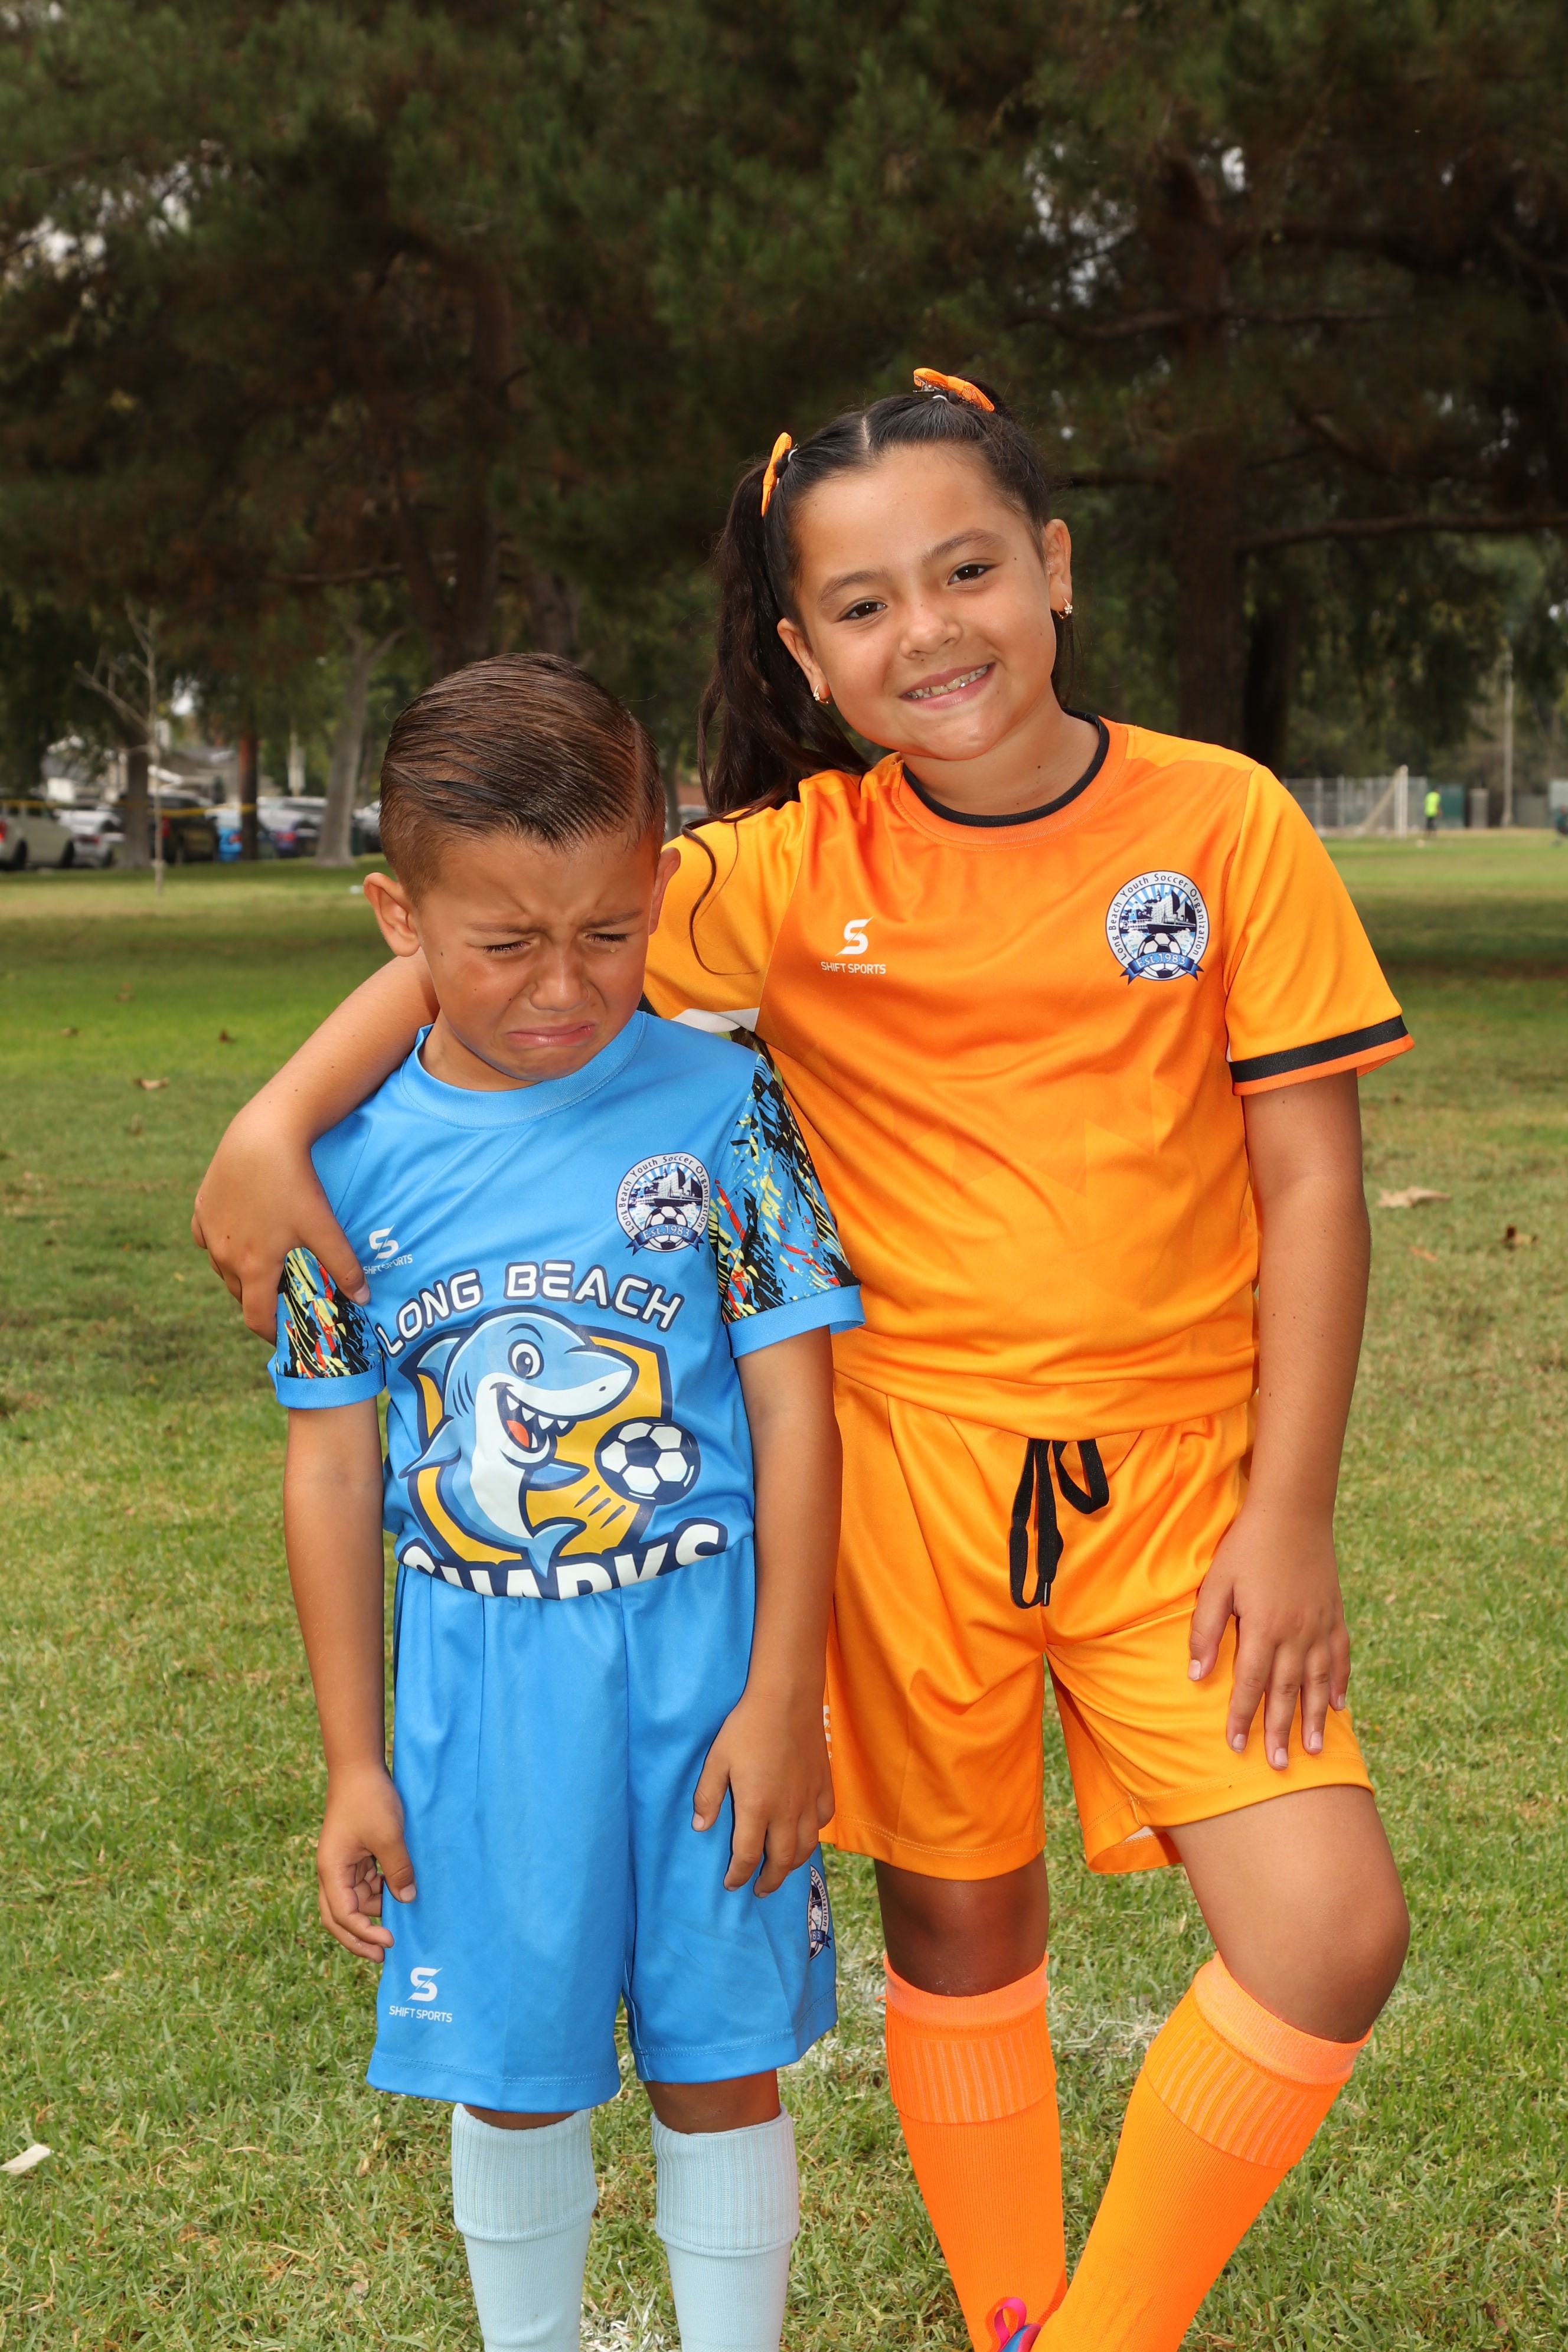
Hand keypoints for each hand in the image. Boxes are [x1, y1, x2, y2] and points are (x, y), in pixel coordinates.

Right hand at [192, 1105, 367, 1338]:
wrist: (261, 1137)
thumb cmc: (294, 1184)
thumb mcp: (323, 1226)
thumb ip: (344, 1265)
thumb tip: (364, 1298)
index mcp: (253, 1267)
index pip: (255, 1318)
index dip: (271, 1332)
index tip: (284, 1333)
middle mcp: (223, 1255)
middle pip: (239, 1293)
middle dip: (260, 1299)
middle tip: (282, 1292)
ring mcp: (209, 1231)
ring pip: (222, 1267)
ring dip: (241, 1272)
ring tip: (266, 1262)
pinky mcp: (201, 1207)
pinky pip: (208, 1238)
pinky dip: (223, 1244)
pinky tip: (243, 1232)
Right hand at [317, 1762, 416, 1959]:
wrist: (360, 1767)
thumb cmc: (369, 1799)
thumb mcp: (389, 1836)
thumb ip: (398, 1870)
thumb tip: (407, 1899)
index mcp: (332, 1870)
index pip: (342, 1916)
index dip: (364, 1933)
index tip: (389, 1942)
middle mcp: (333, 1872)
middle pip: (340, 1917)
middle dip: (360, 1937)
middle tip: (385, 1954)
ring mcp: (344, 1864)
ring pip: (355, 1902)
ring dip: (374, 1913)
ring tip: (401, 1922)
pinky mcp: (356, 1856)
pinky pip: (365, 1885)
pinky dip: (380, 1894)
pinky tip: (400, 1896)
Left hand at [692, 1689, 833, 1894]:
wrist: (787, 1699)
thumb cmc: (747, 1727)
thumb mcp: (717, 1760)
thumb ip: (708, 1796)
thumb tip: (701, 1828)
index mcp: (757, 1807)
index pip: (748, 1856)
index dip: (738, 1875)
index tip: (731, 1884)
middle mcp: (786, 1811)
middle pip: (781, 1860)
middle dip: (769, 1881)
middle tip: (759, 1890)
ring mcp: (809, 1799)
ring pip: (806, 1846)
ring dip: (793, 1864)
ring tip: (782, 1870)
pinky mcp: (824, 1785)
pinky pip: (823, 1821)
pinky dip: (814, 1834)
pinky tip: (806, 1833)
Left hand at [1188, 1503, 1350, 1769]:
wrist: (1293, 1511)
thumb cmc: (1246, 1545)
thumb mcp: (1217, 1583)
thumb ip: (1207, 1630)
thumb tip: (1196, 1675)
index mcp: (1264, 1627)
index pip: (1251, 1684)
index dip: (1242, 1716)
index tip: (1236, 1747)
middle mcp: (1297, 1633)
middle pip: (1287, 1692)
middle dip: (1279, 1731)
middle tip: (1277, 1767)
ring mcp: (1321, 1625)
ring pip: (1318, 1682)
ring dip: (1313, 1718)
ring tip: (1311, 1750)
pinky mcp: (1336, 1614)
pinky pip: (1341, 1657)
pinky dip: (1341, 1684)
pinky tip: (1339, 1706)